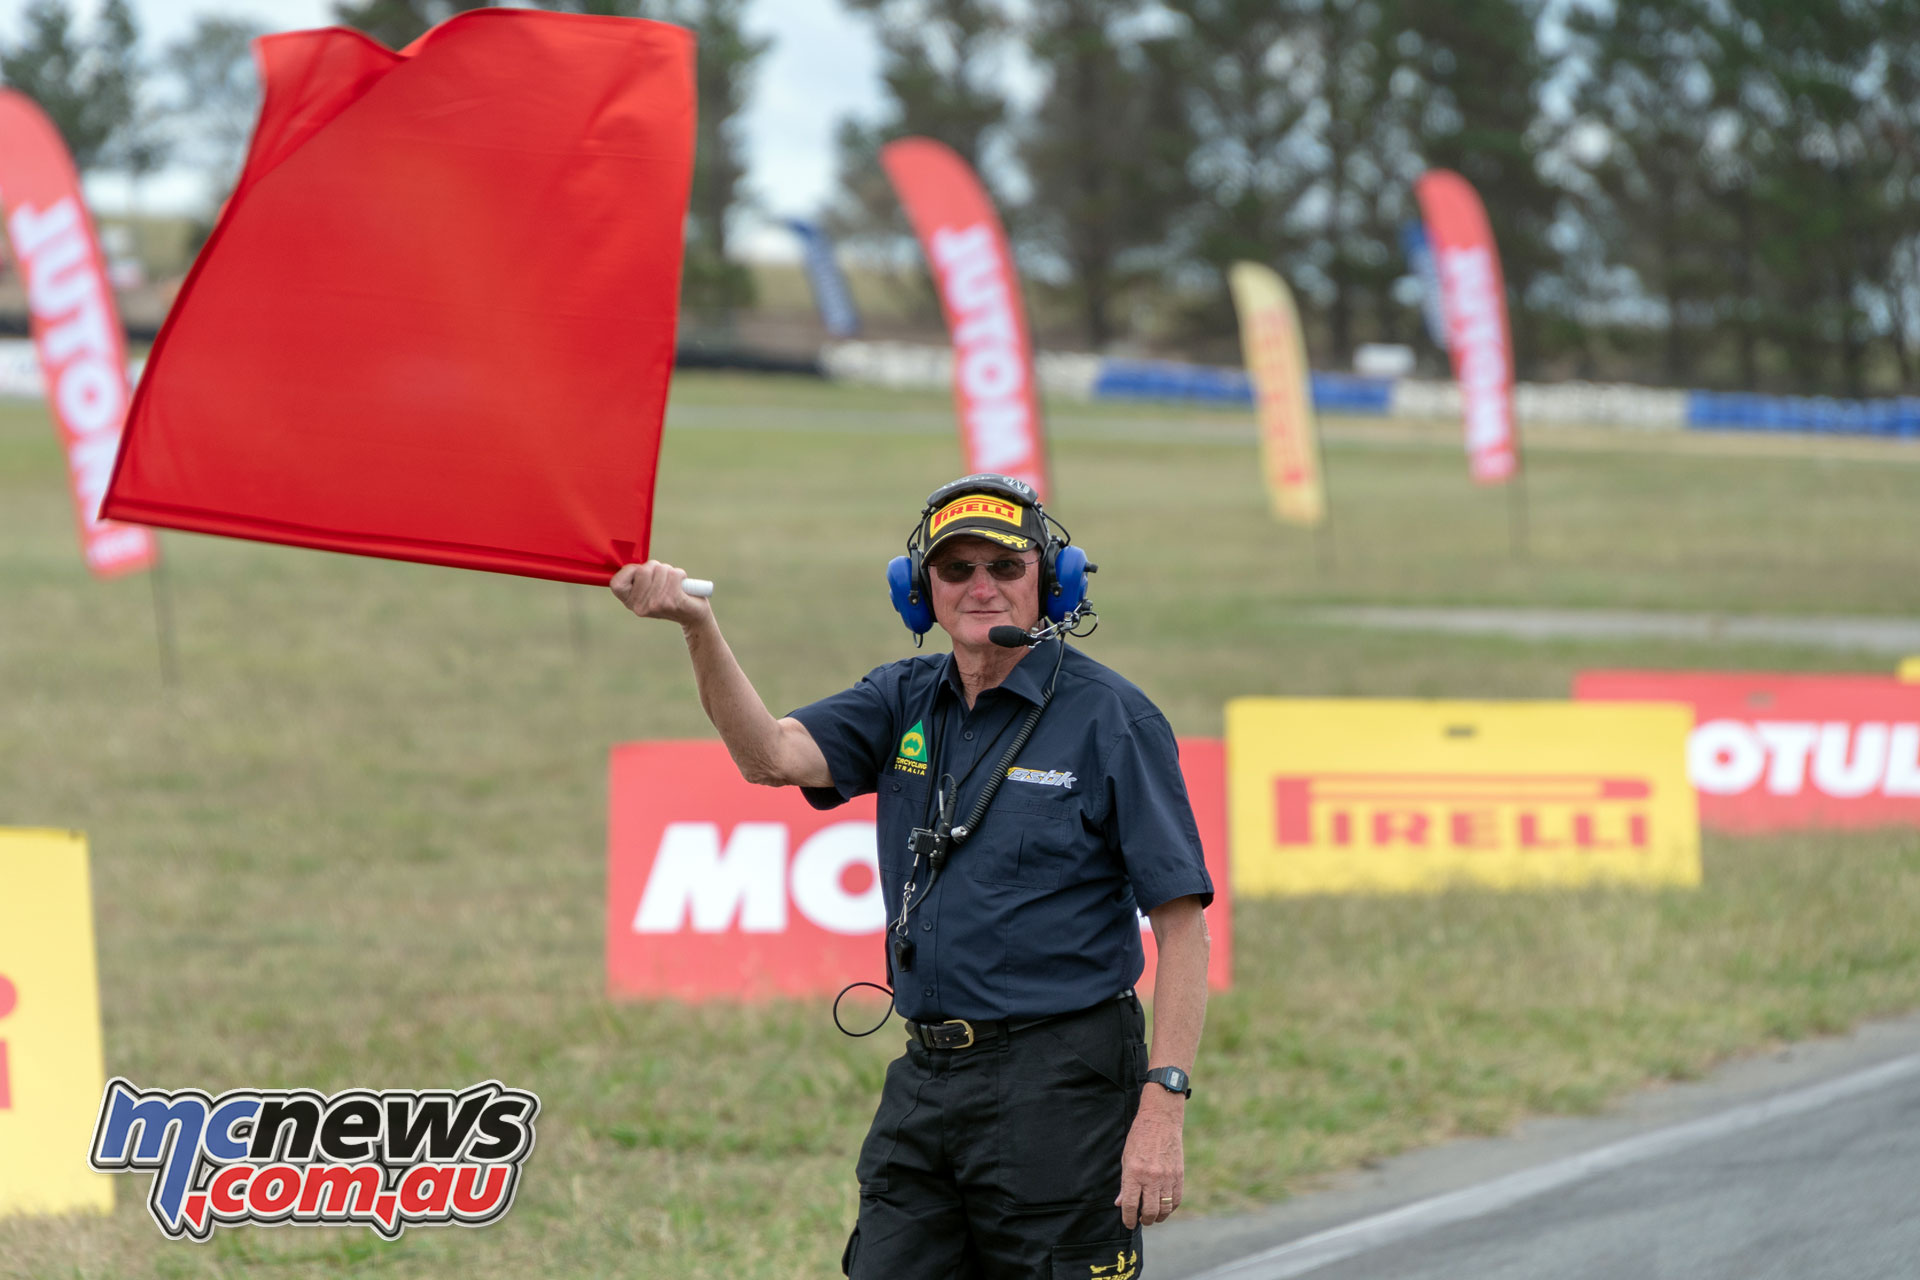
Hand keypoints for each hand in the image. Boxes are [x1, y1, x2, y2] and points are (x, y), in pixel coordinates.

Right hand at [609, 560, 710, 627]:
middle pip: (643, 570)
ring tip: (673, 584)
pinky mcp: (673, 601)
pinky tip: (682, 586)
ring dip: (670, 572)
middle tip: (663, 580)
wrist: (692, 615)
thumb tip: (632, 557)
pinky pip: (674, 575)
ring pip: (660, 570)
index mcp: (629, 603)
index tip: (643, 574)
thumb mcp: (647, 589)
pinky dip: (680, 575)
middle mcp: (640, 606)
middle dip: (656, 568)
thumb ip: (637, 577)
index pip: (616, 581)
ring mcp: (656, 605)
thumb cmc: (669, 595)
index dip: (630, 571)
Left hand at [1115, 1090, 1184, 1227]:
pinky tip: (1165, 1207)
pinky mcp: (1179, 1175)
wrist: (1161, 1121)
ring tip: (1153, 1216)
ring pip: (1164, 1208)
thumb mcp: (1126, 1158)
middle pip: (1150, 1211)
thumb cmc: (1139, 1138)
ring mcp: (1167, 1177)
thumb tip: (1120, 1203)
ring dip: (1158, 1217)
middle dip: (1145, 1220)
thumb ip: (1125, 1184)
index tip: (1128, 1223)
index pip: (1131, 1205)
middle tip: (1142, 1220)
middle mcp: (1151, 1177)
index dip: (1128, 1218)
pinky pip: (1176, 1199)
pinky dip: (1170, 1207)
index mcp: (1135, 1173)